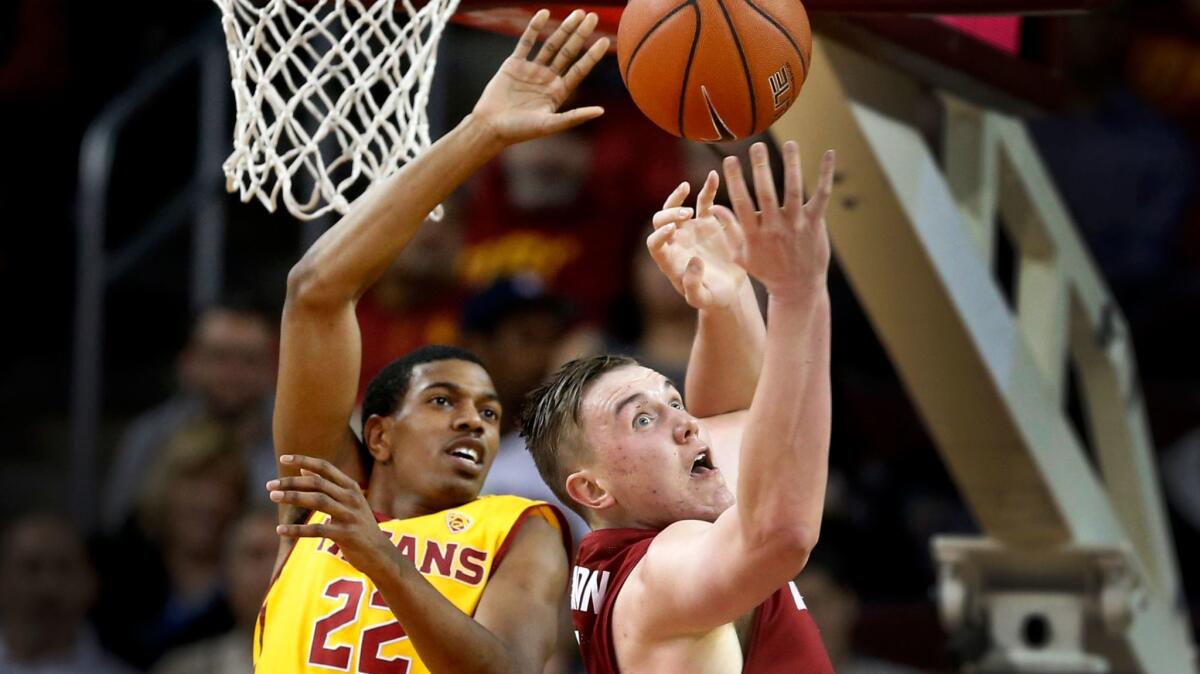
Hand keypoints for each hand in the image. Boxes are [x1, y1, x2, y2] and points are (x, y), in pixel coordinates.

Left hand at [269, 455, 397, 576]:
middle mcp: (351, 497)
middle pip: (317, 483)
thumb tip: (302, 468)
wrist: (380, 553)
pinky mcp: (347, 534)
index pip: (325, 467)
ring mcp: (350, 515)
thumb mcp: (348, 502)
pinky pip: (318, 529)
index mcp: (351, 487)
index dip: (304, 460)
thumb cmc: (359, 526)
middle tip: (269, 485)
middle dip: (291, 482)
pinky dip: (297, 529)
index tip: (283, 458)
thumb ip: (328, 485)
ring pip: (317, 501)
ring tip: (273, 496)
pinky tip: (280, 529)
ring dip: (293, 497)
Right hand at [472, 9, 609, 144]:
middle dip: (580, 34)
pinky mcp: (514, 64)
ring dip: (564, 29)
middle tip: (593, 17)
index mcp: (558, 92)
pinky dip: (534, 28)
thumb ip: (575, 117)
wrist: (490, 127)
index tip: (605, 41)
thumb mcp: (550, 125)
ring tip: (577, 13)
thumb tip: (601, 111)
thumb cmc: (520, 131)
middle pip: (568, 52)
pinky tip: (544, 14)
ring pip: (551, 44)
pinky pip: (526, 42)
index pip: (579, 69)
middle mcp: (547, 79)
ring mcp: (531, 70)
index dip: (592, 55)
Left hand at [647, 170, 747, 309]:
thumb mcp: (702, 299)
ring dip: (679, 198)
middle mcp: (676, 242)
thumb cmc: (713, 298)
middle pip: (660, 220)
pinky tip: (713, 176)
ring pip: (676, 206)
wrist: (730, 290)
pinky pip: (705, 202)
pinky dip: (708, 188)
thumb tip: (692, 261)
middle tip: (687, 214)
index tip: (672, 230)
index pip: (654, 243)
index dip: (659, 235)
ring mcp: (691, 230)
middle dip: (669, 213)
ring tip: (689, 191)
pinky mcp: (708, 223)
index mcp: (669, 260)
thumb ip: (693, 285)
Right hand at [716, 141, 834, 299]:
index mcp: (754, 234)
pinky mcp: (815, 223)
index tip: (730, 159)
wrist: (798, 287)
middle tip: (757, 146)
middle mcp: (774, 227)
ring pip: (793, 190)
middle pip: (766, 193)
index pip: (742, 202)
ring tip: (789, 144)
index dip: (736, 180)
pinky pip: (821, 196)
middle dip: (761, 168)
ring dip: (792, 165)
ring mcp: (796, 224)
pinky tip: (829, 154)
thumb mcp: (741, 255)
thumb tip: (714, 207)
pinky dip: (825, 175)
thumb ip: (728, 230)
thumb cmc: (767, 270)